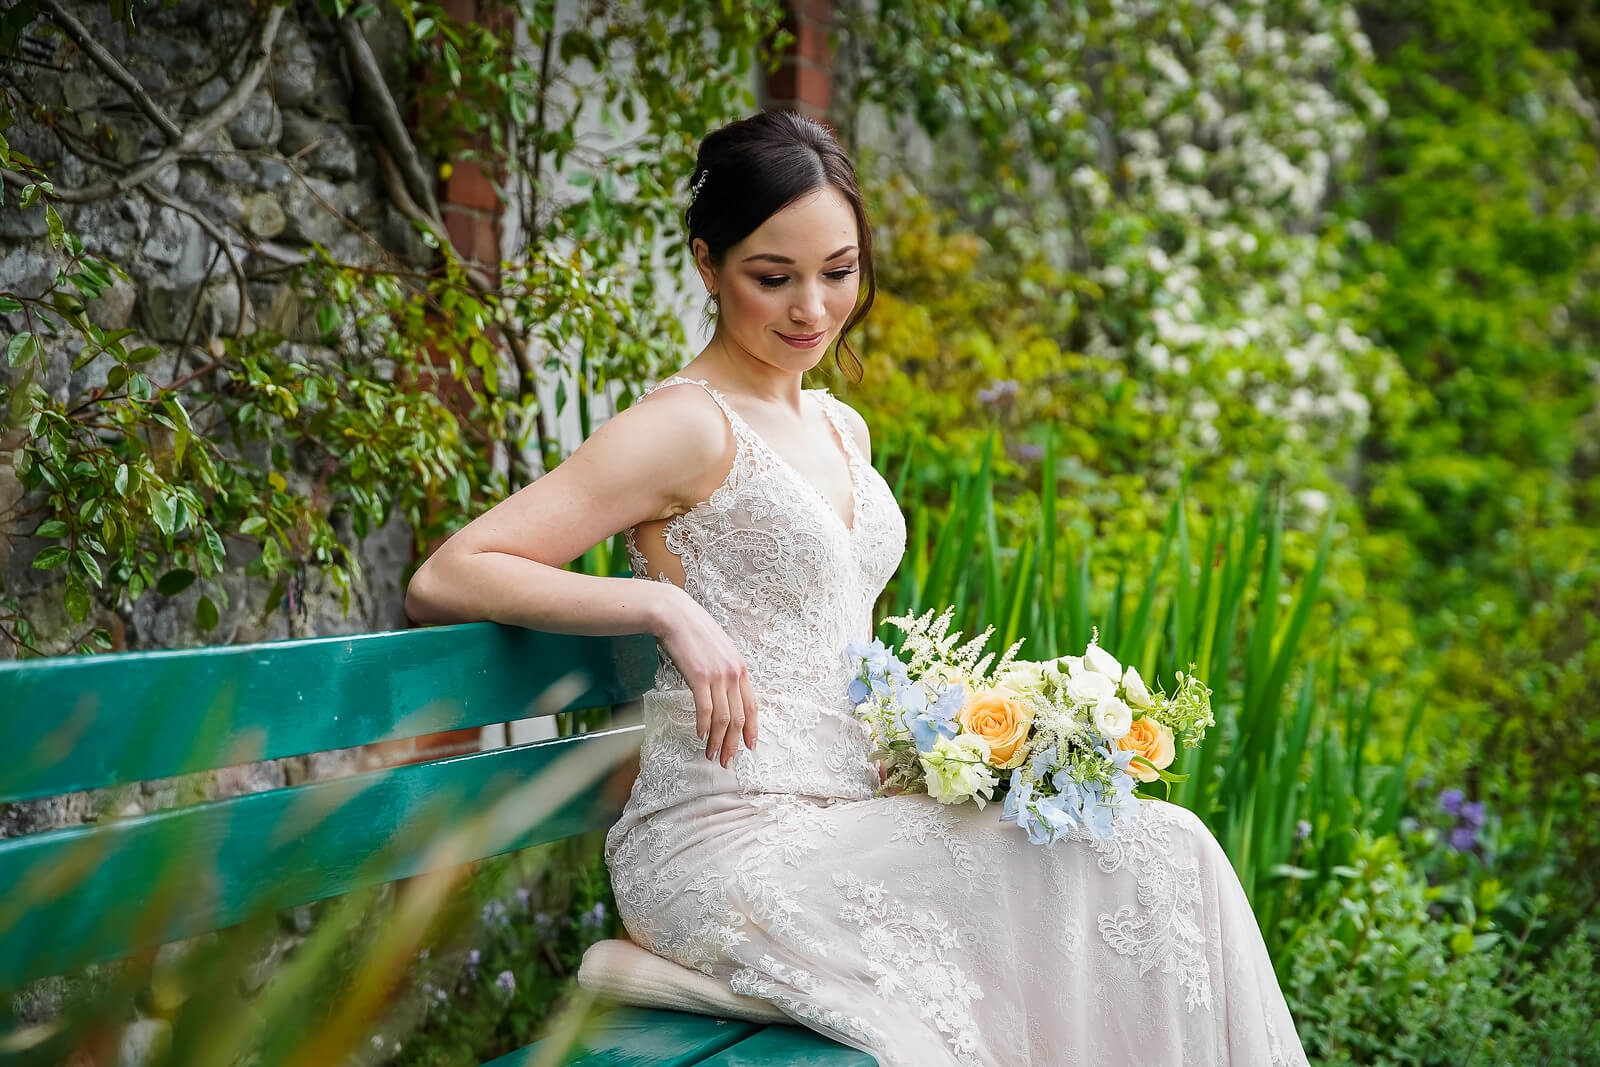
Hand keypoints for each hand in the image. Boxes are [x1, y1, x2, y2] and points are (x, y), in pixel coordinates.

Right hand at [652, 584, 757, 766]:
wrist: (675, 614)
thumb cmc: (694, 631)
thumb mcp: (719, 651)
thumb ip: (726, 671)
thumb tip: (724, 692)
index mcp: (741, 667)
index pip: (752, 705)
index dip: (752, 729)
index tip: (750, 746)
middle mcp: (734, 673)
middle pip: (739, 717)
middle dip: (734, 743)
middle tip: (728, 761)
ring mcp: (718, 675)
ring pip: (723, 718)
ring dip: (718, 741)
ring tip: (712, 755)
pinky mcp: (699, 676)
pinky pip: (705, 709)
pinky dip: (704, 726)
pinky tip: (701, 736)